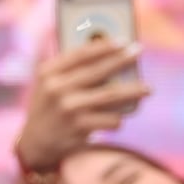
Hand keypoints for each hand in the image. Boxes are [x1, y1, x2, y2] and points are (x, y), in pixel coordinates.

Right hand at [14, 38, 146, 174]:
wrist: (36, 144)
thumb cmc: (48, 107)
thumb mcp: (48, 83)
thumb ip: (69, 68)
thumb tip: (108, 53)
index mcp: (48, 72)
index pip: (80, 53)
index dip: (103, 45)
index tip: (122, 40)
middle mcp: (57, 89)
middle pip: (98, 70)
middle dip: (121, 60)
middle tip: (138, 51)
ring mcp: (69, 109)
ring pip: (110, 96)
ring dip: (133, 91)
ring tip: (148, 88)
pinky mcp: (79, 128)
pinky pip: (110, 119)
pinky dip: (118, 118)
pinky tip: (119, 117)